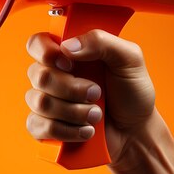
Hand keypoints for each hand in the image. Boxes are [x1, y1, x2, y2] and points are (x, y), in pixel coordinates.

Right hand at [24, 29, 154, 167]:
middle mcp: (53, 75)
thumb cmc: (132, 92)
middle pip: (38, 75)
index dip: (47, 53)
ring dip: (74, 111)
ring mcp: (46, 102)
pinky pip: (38, 126)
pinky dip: (66, 131)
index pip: (36, 43)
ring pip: (40, 102)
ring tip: (96, 115)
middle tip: (97, 93)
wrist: (136, 131)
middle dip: (71, 88)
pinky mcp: (45, 127)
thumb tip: (67, 47)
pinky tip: (85, 131)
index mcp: (68, 53)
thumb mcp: (128, 59)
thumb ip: (100, 41)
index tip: (70, 64)